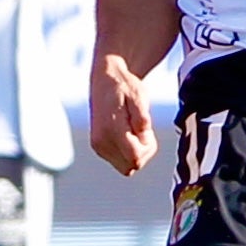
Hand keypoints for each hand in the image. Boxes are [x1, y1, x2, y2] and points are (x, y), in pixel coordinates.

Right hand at [89, 52, 155, 176]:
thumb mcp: (138, 95)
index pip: (135, 158)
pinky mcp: (98, 147)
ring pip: (126, 167)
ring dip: (135, 152)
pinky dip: (128, 151)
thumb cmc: (125, 86)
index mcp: (111, 129)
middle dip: (142, 151)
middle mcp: (101, 141)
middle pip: (132, 166)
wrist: (105, 78)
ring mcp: (98, 146)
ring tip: (134, 129)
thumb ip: (142, 116)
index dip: (147, 147)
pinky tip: (127, 132)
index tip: (147, 129)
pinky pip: (120, 161)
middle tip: (142, 128)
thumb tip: (143, 134)